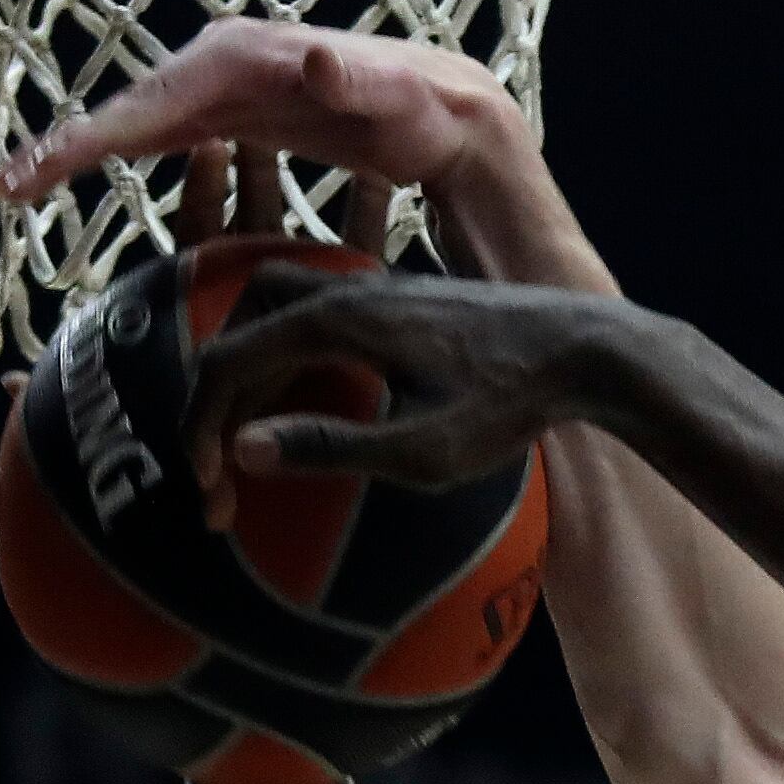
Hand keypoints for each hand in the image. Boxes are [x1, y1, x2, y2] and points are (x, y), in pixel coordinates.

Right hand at [0, 19, 516, 220]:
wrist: (450, 110)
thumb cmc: (426, 111)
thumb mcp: (396, 100)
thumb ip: (353, 80)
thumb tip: (310, 56)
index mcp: (242, 62)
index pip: (152, 105)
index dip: (92, 141)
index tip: (39, 174)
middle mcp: (222, 65)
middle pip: (128, 112)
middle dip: (62, 149)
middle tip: (1, 191)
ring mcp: (226, 89)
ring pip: (136, 124)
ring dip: (77, 155)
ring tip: (17, 190)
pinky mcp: (235, 114)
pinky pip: (163, 137)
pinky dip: (119, 156)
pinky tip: (80, 180)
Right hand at [181, 260, 625, 522]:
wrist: (581, 350)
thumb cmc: (506, 408)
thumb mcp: (420, 452)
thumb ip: (330, 446)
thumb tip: (244, 449)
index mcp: (337, 320)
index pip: (231, 361)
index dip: (201, 428)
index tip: (209, 495)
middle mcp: (345, 290)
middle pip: (239, 327)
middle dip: (217, 401)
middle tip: (222, 479)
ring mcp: (372, 288)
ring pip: (272, 309)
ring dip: (248, 368)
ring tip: (249, 439)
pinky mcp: (397, 300)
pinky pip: (312, 310)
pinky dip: (285, 353)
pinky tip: (302, 401)